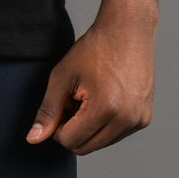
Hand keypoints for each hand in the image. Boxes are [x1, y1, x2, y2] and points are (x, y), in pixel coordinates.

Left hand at [26, 0, 156, 153]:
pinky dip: (104, 124)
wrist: (129, 29)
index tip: (62, 103)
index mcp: (106, 109)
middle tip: (74, 101)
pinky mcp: (145, 118)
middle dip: (73, 130)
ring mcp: (139, 120)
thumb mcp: (62, 77)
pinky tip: (104, 99)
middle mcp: (127, 119)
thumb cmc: (95, 48)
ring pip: (100, 144)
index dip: (58, 126)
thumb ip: (47, 111)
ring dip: (89, 128)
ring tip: (90, 98)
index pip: (70, 141)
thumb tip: (33, 139)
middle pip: (85, 148)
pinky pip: (115, 135)